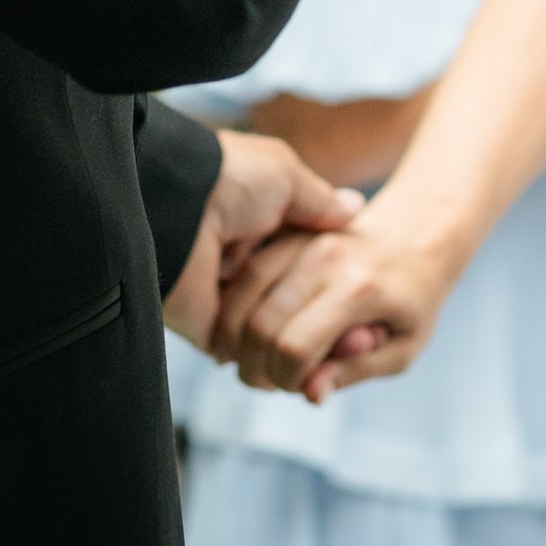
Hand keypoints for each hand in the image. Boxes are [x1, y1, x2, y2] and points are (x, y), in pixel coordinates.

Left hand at [163, 128, 360, 352]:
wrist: (178, 203)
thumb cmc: (231, 179)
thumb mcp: (285, 177)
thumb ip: (318, 201)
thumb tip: (354, 210)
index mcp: (262, 230)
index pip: (309, 269)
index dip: (339, 286)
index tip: (366, 297)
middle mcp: (246, 267)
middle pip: (296, 307)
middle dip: (328, 322)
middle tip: (361, 331)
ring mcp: (228, 301)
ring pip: (274, 337)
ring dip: (305, 347)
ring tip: (340, 350)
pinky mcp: (211, 331)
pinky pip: (245, 356)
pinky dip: (273, 366)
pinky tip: (307, 369)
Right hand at [210, 203, 459, 405]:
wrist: (416, 235)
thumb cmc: (413, 300)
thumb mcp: (403, 348)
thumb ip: (355, 372)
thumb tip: (309, 394)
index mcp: (360, 290)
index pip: (295, 348)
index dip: (286, 381)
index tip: (301, 387)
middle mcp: (325, 259)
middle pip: (259, 325)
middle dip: (255, 367)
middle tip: (272, 382)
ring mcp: (301, 241)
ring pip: (238, 298)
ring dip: (235, 340)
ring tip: (257, 361)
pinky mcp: (285, 235)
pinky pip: (240, 276)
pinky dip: (231, 311)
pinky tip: (243, 335)